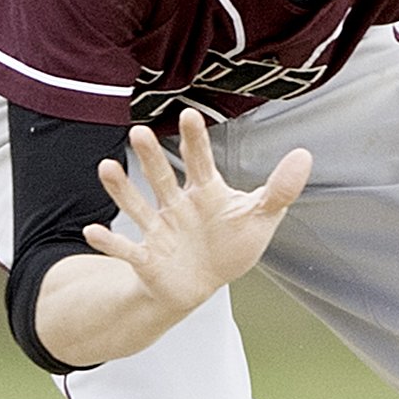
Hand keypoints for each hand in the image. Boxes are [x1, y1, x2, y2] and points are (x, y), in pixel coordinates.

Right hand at [82, 108, 311, 317]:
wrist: (202, 284)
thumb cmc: (230, 245)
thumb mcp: (261, 217)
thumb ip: (280, 189)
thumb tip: (305, 154)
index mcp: (206, 192)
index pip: (200, 161)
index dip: (196, 141)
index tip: (190, 115)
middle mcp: (177, 205)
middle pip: (163, 177)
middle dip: (151, 158)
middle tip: (140, 132)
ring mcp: (160, 230)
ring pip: (138, 205)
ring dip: (122, 189)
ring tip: (105, 168)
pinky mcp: (148, 257)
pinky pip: (127, 248)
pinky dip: (110, 242)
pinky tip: (93, 231)